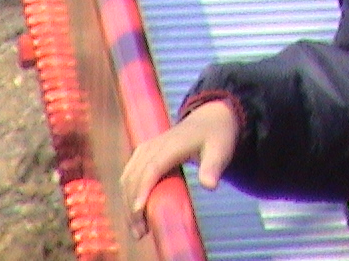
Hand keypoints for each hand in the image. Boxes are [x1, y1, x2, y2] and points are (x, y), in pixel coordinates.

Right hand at [121, 100, 239, 238]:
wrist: (210, 117)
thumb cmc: (217, 135)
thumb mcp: (221, 149)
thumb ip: (214, 166)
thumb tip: (210, 186)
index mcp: (173, 144)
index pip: (152, 168)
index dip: (143, 189)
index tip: (139, 211)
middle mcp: (154, 145)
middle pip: (135, 176)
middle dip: (133, 205)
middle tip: (141, 232)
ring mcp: (146, 148)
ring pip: (128, 177)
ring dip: (127, 203)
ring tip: (138, 229)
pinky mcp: (143, 154)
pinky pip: (129, 175)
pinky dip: (128, 194)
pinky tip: (135, 213)